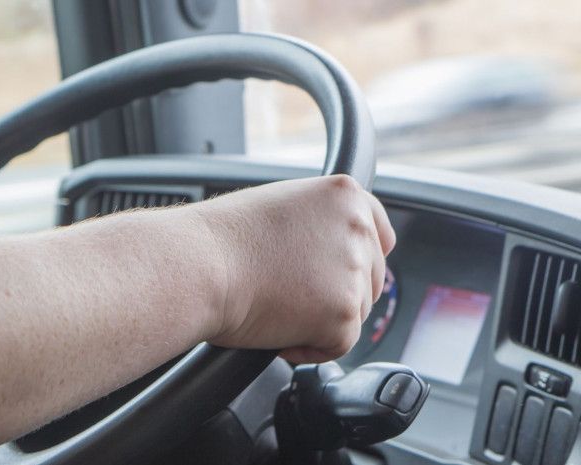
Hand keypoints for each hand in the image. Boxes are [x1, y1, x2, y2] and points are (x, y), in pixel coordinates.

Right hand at [195, 175, 395, 363]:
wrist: (199, 265)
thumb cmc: (220, 240)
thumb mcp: (281, 206)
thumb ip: (318, 223)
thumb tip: (330, 255)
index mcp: (344, 194)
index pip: (381, 234)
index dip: (361, 260)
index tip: (340, 276)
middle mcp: (357, 228)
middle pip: (370, 278)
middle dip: (338, 293)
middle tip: (292, 296)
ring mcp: (353, 271)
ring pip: (355, 312)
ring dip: (322, 319)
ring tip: (278, 309)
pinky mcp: (343, 313)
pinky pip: (338, 344)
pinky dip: (310, 348)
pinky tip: (278, 333)